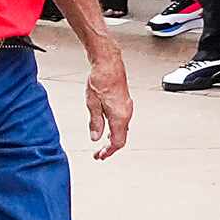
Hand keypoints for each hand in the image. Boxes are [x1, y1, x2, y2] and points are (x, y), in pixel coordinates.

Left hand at [83, 42, 131, 158]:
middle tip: (99, 153)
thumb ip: (95, 122)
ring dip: (113, 138)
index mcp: (119, 116)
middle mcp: (126, 113)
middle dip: (110, 147)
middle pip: (121, 138)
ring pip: (123, 129)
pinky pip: (123, 121)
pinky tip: (108, 127)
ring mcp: (127, 107)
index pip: (117, 142)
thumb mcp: (92, 104)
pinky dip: (116, 129)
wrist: (109, 63)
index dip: (108, 151)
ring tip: (102, 143)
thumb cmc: (100, 79)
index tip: (100, 156)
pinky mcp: (125, 102)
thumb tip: (95, 137)